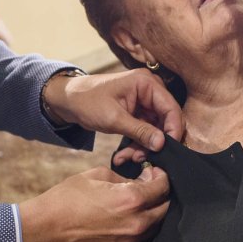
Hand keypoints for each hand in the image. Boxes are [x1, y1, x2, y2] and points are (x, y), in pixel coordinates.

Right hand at [19, 165, 169, 241]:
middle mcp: (136, 222)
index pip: (162, 186)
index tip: (153, 171)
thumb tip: (140, 180)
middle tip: (149, 183)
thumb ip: (125, 176)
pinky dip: (144, 222)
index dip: (161, 175)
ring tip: (141, 198)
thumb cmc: (68, 197)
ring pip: (157, 223)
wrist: (48, 227)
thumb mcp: (97, 174)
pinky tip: (130, 212)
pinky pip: (143, 235)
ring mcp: (130, 239)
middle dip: (161, 192)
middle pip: (166, 207)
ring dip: (154, 209)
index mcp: (131, 199)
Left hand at [44, 68, 183, 151]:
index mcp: (146, 83)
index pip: (171, 108)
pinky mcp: (138, 112)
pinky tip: (125, 156)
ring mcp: (144, 101)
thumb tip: (162, 143)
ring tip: (129, 158)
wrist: (69, 100)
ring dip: (144, 146)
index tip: (168, 150)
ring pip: (155, 129)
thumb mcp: (114, 119)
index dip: (173, 130)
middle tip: (142, 157)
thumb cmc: (88, 101)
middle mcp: (149, 90)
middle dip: (155, 141)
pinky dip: (137, 144)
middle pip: (165, 120)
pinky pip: (145, 131)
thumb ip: (140, 131)